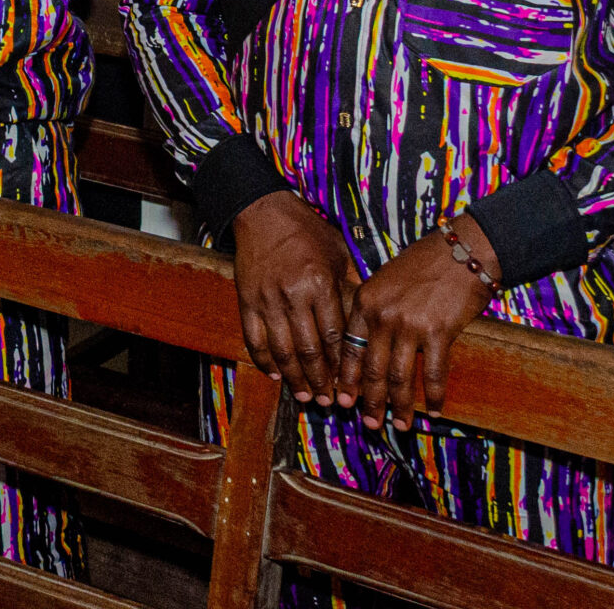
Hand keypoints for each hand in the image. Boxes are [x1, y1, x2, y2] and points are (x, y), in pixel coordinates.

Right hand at [230, 192, 361, 403]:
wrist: (262, 210)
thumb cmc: (306, 229)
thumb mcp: (338, 253)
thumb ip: (349, 287)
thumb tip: (366, 320)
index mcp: (320, 284)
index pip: (334, 336)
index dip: (342, 365)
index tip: (350, 384)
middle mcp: (293, 295)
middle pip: (309, 350)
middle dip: (321, 380)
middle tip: (329, 401)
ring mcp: (267, 300)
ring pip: (281, 350)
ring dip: (294, 378)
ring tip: (305, 395)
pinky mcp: (246, 300)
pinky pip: (254, 338)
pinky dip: (264, 361)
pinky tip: (274, 375)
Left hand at [334, 214, 498, 431]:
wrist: (462, 251)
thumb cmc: (423, 264)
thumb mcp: (385, 280)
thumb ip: (374, 310)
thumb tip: (366, 345)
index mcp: (365, 302)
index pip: (350, 348)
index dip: (347, 379)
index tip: (344, 401)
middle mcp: (383, 315)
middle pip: (372, 369)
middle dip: (370, 401)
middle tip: (370, 424)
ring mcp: (410, 325)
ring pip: (399, 377)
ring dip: (399, 406)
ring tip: (400, 425)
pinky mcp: (439, 332)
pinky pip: (433, 373)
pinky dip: (433, 396)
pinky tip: (434, 411)